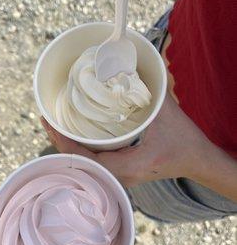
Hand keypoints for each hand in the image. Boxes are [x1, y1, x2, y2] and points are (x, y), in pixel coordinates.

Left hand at [41, 93, 209, 186]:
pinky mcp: (121, 172)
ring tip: (55, 126)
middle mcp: (121, 176)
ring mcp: (120, 177)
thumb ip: (150, 90)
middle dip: (60, 142)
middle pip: (79, 163)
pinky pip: (93, 163)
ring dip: (68, 147)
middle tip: (47, 120)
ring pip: (85, 165)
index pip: (85, 158)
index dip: (63, 141)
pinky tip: (75, 136)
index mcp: (129, 165)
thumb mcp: (167, 114)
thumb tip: (131, 67)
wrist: (198, 162)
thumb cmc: (185, 143)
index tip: (49, 122)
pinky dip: (80, 150)